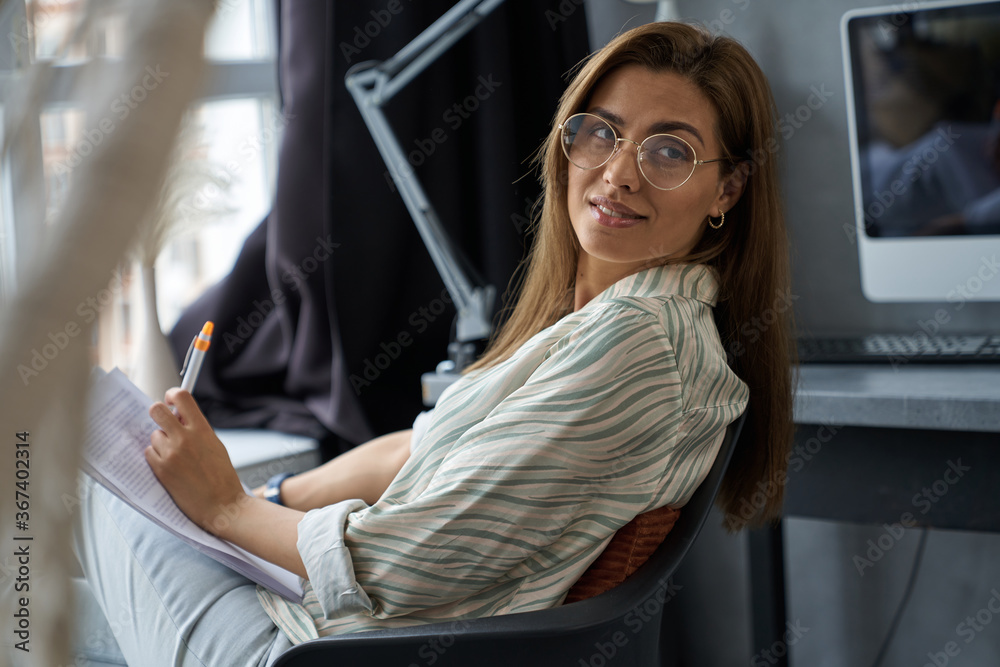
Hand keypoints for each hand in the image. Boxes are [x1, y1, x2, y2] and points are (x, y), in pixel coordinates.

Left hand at [145, 388, 247, 536]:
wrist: (222, 505)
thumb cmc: (222, 477)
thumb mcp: (215, 445)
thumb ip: (197, 429)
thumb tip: (179, 416)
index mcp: (202, 429)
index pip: (182, 397)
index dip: (172, 394)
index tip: (171, 400)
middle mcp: (184, 438)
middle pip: (156, 410)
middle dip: (158, 413)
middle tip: (164, 422)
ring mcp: (171, 454)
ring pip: (154, 435)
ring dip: (160, 442)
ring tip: (175, 456)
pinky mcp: (161, 470)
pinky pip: (149, 453)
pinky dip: (156, 457)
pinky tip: (170, 466)